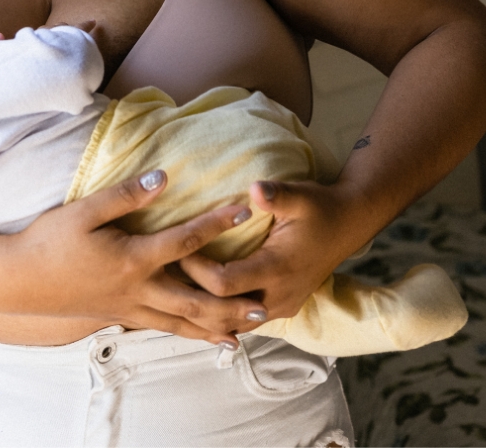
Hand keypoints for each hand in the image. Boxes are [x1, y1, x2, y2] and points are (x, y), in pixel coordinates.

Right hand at [2, 170, 267, 344]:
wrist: (18, 280)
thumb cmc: (49, 240)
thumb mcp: (85, 210)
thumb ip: (127, 194)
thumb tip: (164, 177)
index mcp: (132, 258)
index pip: (185, 242)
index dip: (216, 225)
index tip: (245, 211)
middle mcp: (138, 289)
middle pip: (195, 298)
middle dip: (231, 299)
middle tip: (265, 300)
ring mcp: (130, 307)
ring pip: (183, 322)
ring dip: (218, 325)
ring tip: (248, 328)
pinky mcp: (120, 316)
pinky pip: (164, 329)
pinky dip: (190, 334)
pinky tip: (207, 338)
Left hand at [179, 179, 362, 323]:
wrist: (349, 224)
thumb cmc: (319, 207)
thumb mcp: (300, 195)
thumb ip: (276, 195)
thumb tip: (255, 189)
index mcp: (278, 269)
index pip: (224, 283)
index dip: (196, 269)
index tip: (177, 248)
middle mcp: (279, 296)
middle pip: (223, 311)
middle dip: (192, 293)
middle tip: (165, 272)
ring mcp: (281, 306)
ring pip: (233, 323)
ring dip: (205, 309)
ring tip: (174, 289)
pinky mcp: (281, 306)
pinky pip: (244, 321)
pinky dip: (221, 314)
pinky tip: (198, 302)